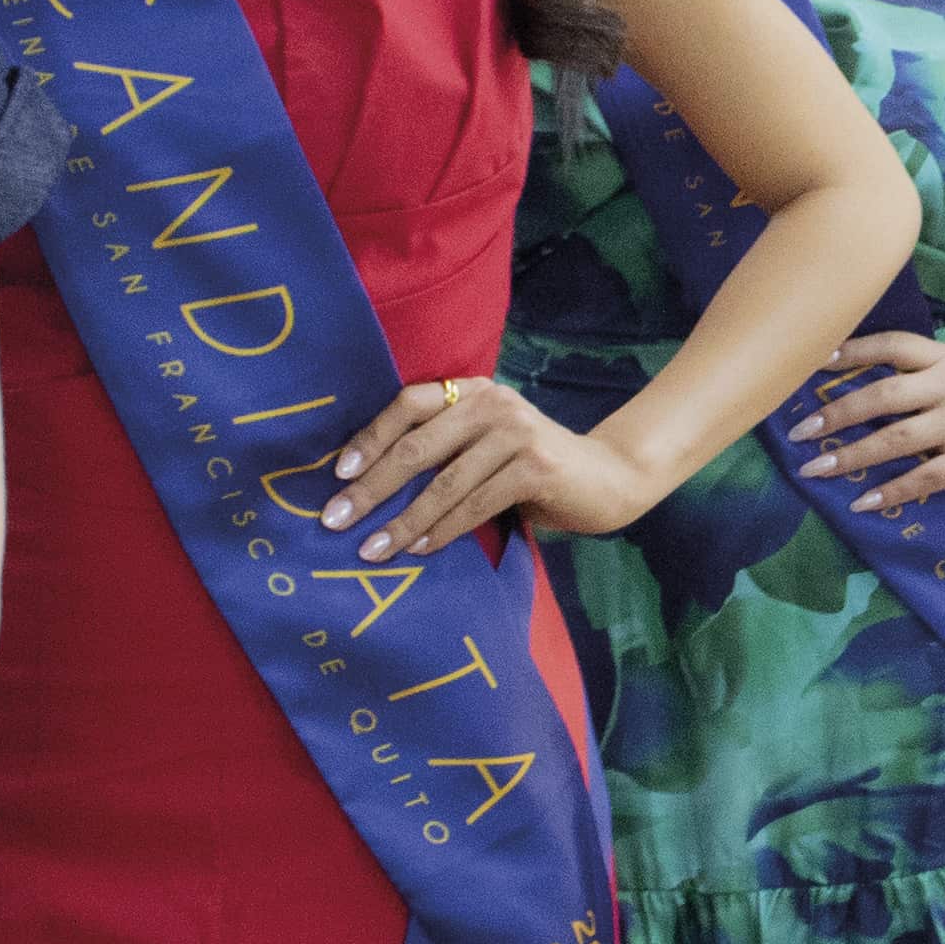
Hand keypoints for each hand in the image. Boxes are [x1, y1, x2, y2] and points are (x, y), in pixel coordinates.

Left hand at [322, 378, 663, 552]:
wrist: (608, 476)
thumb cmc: (532, 468)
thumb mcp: (486, 447)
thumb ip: (445, 450)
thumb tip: (369, 484)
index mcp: (474, 391)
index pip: (409, 404)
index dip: (370, 436)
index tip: (337, 473)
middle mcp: (493, 403)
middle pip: (417, 446)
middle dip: (371, 487)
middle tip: (335, 519)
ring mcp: (516, 433)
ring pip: (444, 484)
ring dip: (402, 522)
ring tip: (372, 551)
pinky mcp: (536, 467)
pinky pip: (476, 505)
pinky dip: (444, 531)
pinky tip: (421, 551)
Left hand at [798, 327, 944, 506]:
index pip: (893, 348)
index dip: (853, 353)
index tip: (816, 363)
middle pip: (882, 396)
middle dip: (836, 413)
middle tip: (800, 431)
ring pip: (894, 440)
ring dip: (849, 456)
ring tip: (814, 469)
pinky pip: (923, 477)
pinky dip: (890, 492)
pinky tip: (861, 503)